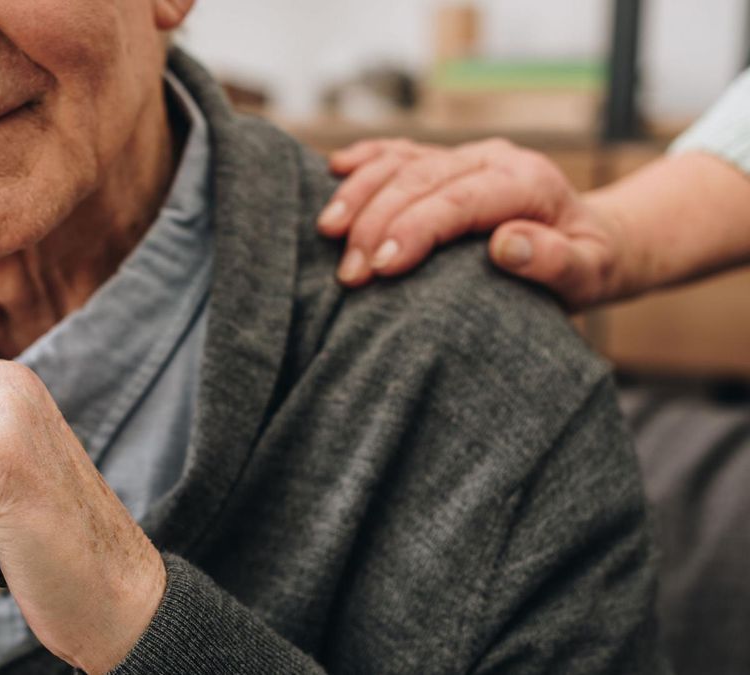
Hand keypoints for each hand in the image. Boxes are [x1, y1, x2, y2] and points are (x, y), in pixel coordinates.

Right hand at [318, 138, 631, 310]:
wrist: (595, 238)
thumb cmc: (588, 265)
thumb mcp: (589, 274)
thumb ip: (554, 262)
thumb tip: (505, 245)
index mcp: (528, 182)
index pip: (460, 198)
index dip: (416, 228)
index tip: (383, 266)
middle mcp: (493, 158)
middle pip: (419, 180)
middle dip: (376, 224)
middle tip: (350, 274)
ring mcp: (466, 156)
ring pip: (400, 161)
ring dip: (359, 195)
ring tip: (328, 234)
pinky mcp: (446, 162)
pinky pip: (398, 152)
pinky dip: (364, 159)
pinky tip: (333, 169)